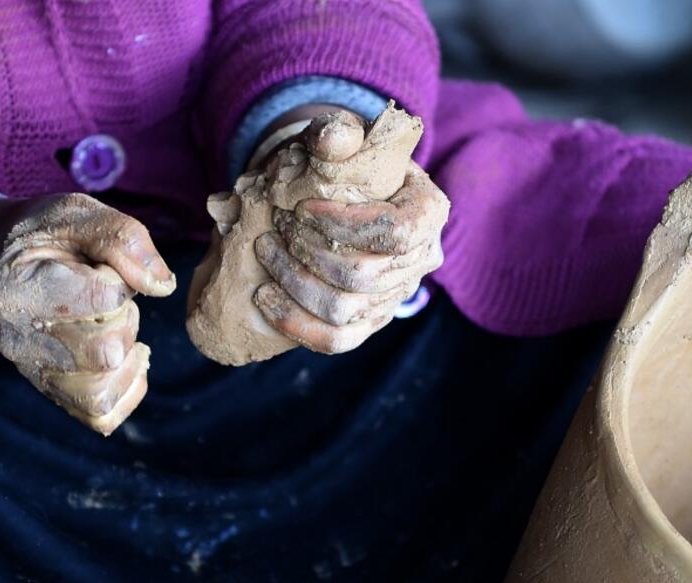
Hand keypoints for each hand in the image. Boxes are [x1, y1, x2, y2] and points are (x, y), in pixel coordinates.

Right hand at [0, 194, 174, 434]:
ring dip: (126, 356)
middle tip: (109, 295)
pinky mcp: (53, 392)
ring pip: (101, 392)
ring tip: (112, 324)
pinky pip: (101, 415)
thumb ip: (124, 239)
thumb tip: (163, 286)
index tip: (98, 266)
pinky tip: (127, 357)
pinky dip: (127, 388)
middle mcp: (18, 340)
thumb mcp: (80, 214)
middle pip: (105, 351)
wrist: (14, 261)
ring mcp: (34, 372)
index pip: (102, 299)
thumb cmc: (51, 235)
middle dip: (125, 318)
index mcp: (20, 288)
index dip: (119, 278)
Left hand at [252, 114, 448, 353]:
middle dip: (308, 251)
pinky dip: (295, 323)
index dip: (343, 225)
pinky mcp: (369, 320)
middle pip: (364, 276)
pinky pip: (337, 340)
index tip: (301, 207)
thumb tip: (333, 139)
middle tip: (274, 227)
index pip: (395, 232)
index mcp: (428, 211)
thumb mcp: (340, 139)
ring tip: (265, 253)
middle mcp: (420, 259)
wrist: (332, 194)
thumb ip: (337, 133)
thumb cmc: (341, 164)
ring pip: (345, 311)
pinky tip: (264, 297)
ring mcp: (395, 295)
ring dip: (294, 283)